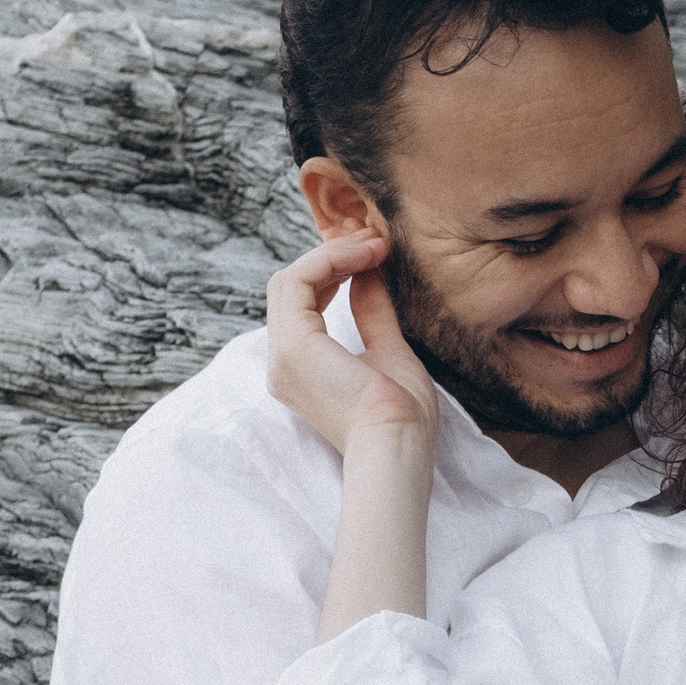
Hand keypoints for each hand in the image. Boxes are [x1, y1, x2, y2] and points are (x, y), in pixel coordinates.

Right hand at [266, 229, 439, 454]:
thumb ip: (373, 313)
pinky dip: (330, 260)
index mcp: (303, 371)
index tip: (375, 254)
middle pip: (292, 289)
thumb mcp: (389, 352)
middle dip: (332, 257)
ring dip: (333, 254)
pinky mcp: (294, 346)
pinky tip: (366, 254)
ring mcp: (284, 356)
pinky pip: (297, 282)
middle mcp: (284, 364)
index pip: (303, 304)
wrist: (399, 445)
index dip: (334, 271)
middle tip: (375, 239)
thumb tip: (369, 274)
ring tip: (375, 243)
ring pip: (291, 280)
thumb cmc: (402, 417)